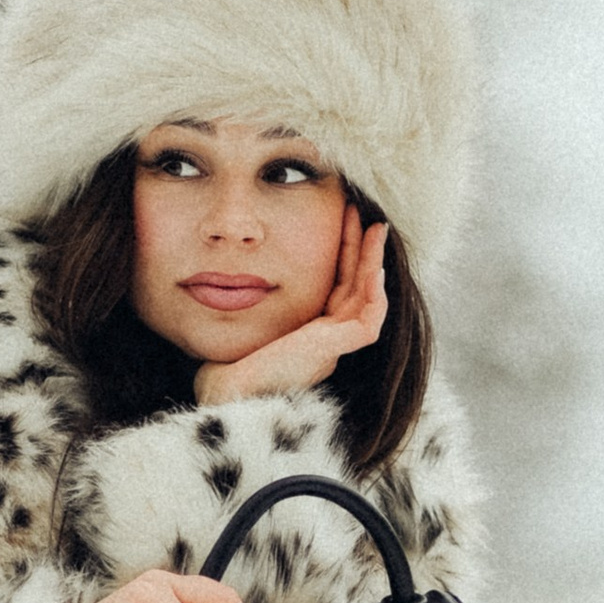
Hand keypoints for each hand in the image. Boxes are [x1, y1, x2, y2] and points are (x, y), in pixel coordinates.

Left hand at [194, 210, 386, 404]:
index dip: (345, 252)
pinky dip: (375, 295)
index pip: (338, 284)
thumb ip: (260, 292)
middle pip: (357, 287)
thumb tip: (247, 257)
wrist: (228, 388)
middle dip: (363, 250)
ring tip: (376, 229)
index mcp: (310, 332)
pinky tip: (374, 268)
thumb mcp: (253, 314)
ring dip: (374, 263)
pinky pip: (368, 323)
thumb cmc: (231, 357)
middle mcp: (326, 339)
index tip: (342, 218)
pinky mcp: (332, 352)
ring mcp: (332, 347)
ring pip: (368, 300)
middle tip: (362, 214)